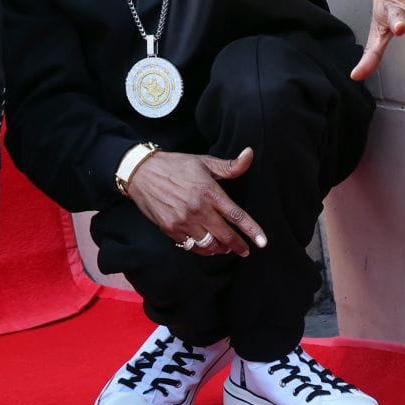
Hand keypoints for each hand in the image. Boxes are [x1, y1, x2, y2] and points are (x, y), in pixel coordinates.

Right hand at [124, 147, 265, 256]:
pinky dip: (202, 249)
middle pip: (225, 235)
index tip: (263, 242)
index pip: (236, 215)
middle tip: (244, 250)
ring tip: (225, 248)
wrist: (141, 173)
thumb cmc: (174, 165)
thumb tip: (250, 154)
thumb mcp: (203, 161)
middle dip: (238, 245)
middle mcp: (197, 209)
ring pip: (209, 244)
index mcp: (209, 191)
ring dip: (220, 249)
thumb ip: (229, 165)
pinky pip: (191, 246)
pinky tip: (207, 246)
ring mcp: (183, 221)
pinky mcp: (170, 229)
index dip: (252, 230)